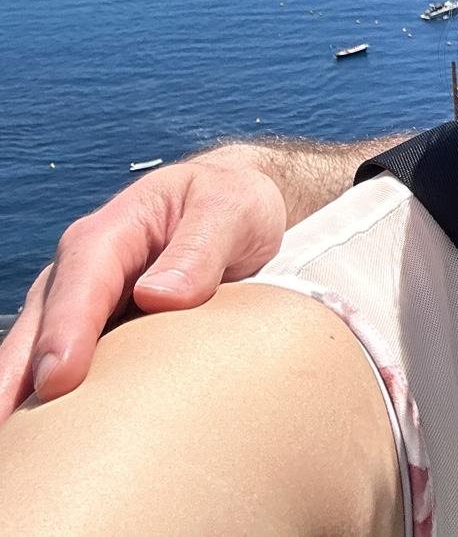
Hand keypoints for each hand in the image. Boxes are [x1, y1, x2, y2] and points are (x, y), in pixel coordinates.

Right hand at [0, 151, 286, 423]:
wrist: (235, 206)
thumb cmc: (231, 203)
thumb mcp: (230, 210)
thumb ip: (200, 248)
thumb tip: (158, 296)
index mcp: (110, 234)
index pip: (80, 283)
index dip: (65, 330)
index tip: (57, 378)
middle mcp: (81, 276)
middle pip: (37, 332)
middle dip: (17, 380)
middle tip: (14, 438)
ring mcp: (81, 312)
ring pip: (38, 361)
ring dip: (24, 403)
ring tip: (21, 455)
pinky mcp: (95, 341)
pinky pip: (65, 375)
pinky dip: (51, 407)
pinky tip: (52, 448)